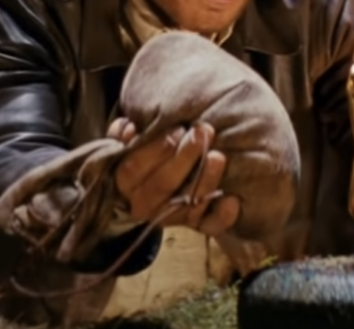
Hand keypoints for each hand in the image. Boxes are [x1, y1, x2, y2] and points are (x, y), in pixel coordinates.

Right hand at [106, 117, 239, 235]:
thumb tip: (128, 128)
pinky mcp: (193, 225)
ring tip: (218, 156)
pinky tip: (233, 200)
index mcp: (124, 184)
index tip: (177, 128)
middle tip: (203, 132)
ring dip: (205, 180)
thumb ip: (120, 136)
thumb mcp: (124, 147)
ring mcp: (169, 217)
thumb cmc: (139, 161)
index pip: (134, 168)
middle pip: (163, 184)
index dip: (156, 148)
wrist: (144, 196)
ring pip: (187, 203)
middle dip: (185, 157)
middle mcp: (144, 205)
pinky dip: (222, 216)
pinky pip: (208, 226)